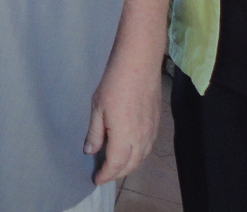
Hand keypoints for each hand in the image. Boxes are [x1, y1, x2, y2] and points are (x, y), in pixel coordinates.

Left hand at [83, 54, 161, 184]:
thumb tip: (90, 151)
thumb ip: (95, 133)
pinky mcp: (157, 123)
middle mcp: (141, 139)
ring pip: (141, 158)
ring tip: (115, 165)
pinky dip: (138, 155)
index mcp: (124, 137)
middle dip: (117, 173)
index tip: (96, 180)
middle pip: (130, 165)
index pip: (115, 165)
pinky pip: (148, 147)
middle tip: (104, 174)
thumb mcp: (97, 108)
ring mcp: (151, 132)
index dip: (105, 175)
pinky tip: (130, 150)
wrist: (139, 65)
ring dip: (128, 166)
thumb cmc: (113, 84)